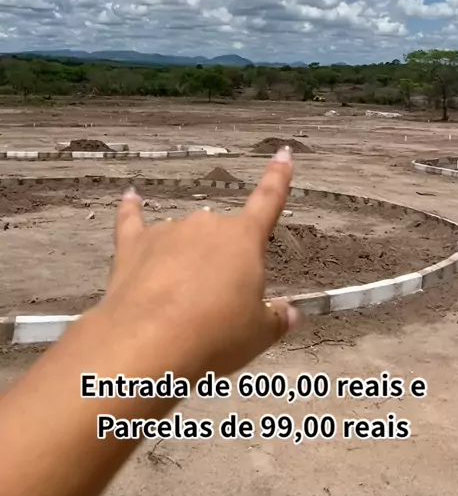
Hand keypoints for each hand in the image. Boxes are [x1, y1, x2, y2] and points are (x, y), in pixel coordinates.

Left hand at [103, 147, 301, 378]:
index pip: (268, 201)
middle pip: (222, 235)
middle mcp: (206, 225)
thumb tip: (290, 313)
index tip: (283, 153)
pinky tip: (130, 196)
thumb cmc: (215, 335)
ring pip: (184, 237)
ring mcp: (167, 231)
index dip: (278, 178)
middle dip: (223, 263)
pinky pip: (133, 220)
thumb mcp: (258, 334)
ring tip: (179, 304)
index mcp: (244, 239)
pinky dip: (132, 209)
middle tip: (217, 308)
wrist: (149, 342)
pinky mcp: (132, 245)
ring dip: (186, 259)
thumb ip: (276, 318)